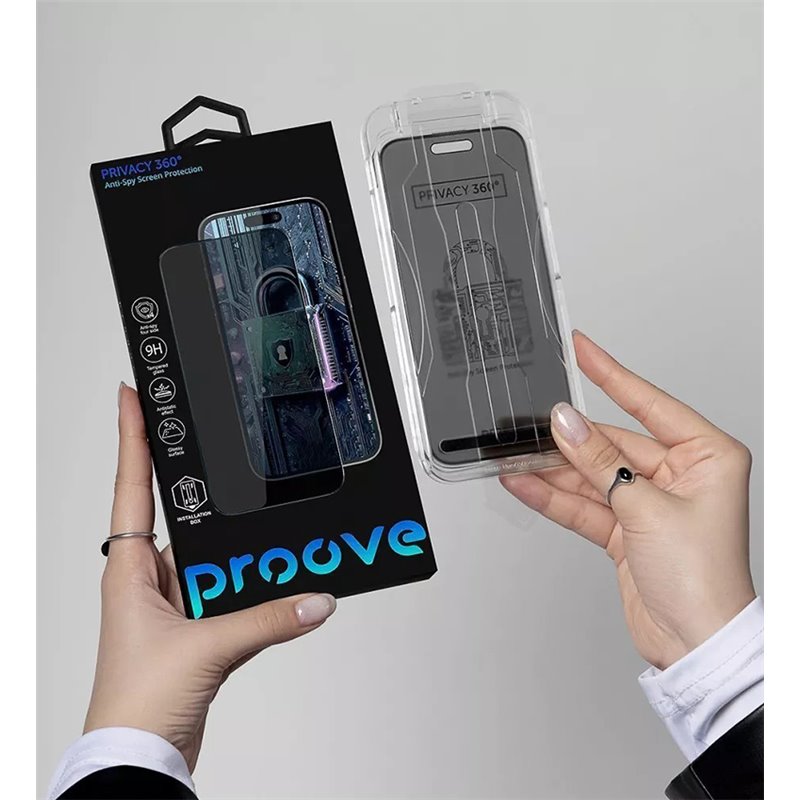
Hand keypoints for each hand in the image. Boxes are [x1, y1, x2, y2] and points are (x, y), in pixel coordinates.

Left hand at [83, 384, 336, 769]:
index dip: (131, 438)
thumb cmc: (135, 704)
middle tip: (231, 462)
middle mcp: (147, 582)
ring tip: (271, 541)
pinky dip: (254, 588)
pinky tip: (276, 586)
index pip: (131, 487)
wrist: (138, 758)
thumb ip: (267, 619)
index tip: (133, 398)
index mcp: (128, 571)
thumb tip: (314, 600)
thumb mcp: (205, 649)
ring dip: (242, 554)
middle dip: (210, 495)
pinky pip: (230, 593)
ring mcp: (172, 605)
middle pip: (183, 518)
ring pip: (213, 558)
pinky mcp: (194, 629)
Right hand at [501, 332, 754, 669]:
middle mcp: (678, 476)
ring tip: (516, 456)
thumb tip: (566, 425)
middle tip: (531, 423)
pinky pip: (583, 503)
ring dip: (553, 470)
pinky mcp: (626, 529)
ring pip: (591, 474)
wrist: (694, 644)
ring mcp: (649, 503)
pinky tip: (524, 483)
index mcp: (705, 456)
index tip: (582, 350)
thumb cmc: (703, 581)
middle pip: (611, 443)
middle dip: (569, 439)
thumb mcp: (646, 508)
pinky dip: (554, 497)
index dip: (611, 374)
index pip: (649, 403)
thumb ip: (599, 462)